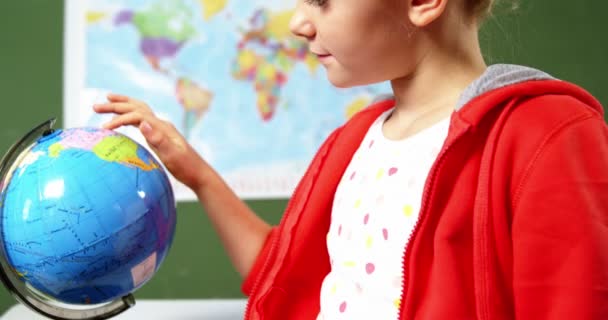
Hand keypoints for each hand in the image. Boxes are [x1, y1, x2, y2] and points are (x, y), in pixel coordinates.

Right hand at [93, 93, 208, 189]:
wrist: (199, 174)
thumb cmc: (186, 167)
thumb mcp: (172, 156)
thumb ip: (158, 139)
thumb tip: (143, 123)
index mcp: (162, 127)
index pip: (137, 115)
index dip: (120, 119)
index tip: (104, 127)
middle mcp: (161, 125)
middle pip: (136, 108)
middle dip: (116, 105)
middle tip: (96, 106)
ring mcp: (161, 130)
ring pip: (139, 111)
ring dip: (122, 106)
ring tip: (106, 102)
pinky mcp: (160, 136)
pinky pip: (142, 121)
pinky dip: (129, 117)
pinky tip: (123, 121)